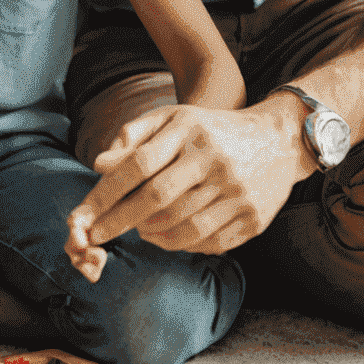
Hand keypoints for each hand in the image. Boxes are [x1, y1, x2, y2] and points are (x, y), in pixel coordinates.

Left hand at [65, 103, 303, 266]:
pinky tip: (167, 237)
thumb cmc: (210, 130)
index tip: (85, 215)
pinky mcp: (254, 218)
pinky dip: (181, 245)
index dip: (108, 193)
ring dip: (151, 234)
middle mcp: (214, 160)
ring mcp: (237, 192)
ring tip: (137, 230)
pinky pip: (209, 242)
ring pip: (182, 225)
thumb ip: (133, 137)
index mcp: (190, 131)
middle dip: (121, 220)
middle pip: (157, 198)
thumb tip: (99, 165)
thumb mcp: (173, 119)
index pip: (139, 164)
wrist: (278, 140)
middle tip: (99, 235)